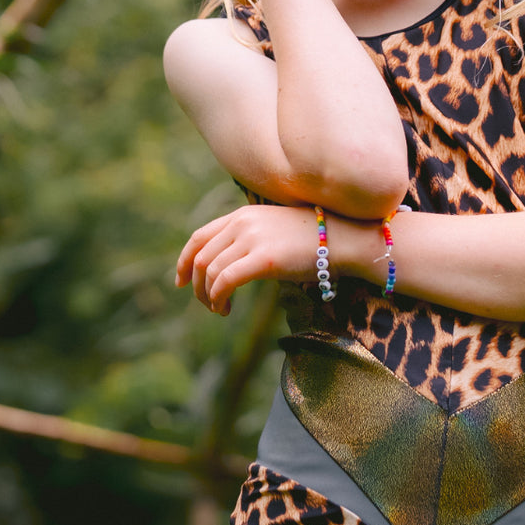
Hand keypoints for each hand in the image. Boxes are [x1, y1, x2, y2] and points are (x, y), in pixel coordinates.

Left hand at [176, 204, 315, 314]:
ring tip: (220, 309)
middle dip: (195, 285)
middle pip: (200, 257)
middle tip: (206, 304)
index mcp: (243, 214)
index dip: (183, 261)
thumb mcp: (275, 230)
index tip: (180, 282)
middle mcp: (242, 223)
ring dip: (208, 296)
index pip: (199, 236)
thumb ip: (251, 238)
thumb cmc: (315, 239)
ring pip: (209, 271)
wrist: (344, 238)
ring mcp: (252, 239)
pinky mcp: (263, 259)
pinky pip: (225, 281)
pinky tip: (225, 308)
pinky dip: (218, 298)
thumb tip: (233, 263)